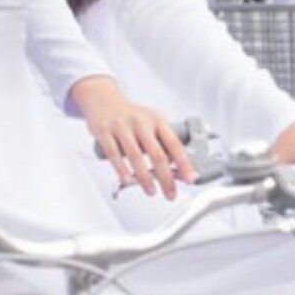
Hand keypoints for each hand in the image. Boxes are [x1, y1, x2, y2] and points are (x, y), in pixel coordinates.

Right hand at [70, 77, 195, 198]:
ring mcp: (122, 126)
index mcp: (157, 120)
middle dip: (166, 177)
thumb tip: (177, 168)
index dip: (184, 163)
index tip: (190, 178)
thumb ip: (161, 143)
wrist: (104, 100)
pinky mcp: (105, 131)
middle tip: (171, 193)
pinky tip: (128, 181)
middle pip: (157, 154)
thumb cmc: (132, 117)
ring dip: (145, 178)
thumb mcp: (151, 123)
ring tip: (152, 191)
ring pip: (136, 156)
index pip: (175, 144)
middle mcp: (141, 122)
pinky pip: (114, 154)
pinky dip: (122, 170)